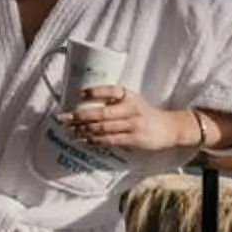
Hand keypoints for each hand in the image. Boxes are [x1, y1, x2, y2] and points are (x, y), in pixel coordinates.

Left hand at [61, 85, 191, 153]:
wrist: (168, 127)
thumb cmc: (144, 112)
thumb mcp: (132, 100)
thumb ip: (113, 100)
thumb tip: (84, 102)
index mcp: (128, 95)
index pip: (110, 91)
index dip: (94, 92)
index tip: (78, 94)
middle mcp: (130, 108)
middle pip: (101, 112)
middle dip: (79, 116)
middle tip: (62, 118)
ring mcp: (132, 124)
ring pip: (103, 128)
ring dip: (83, 131)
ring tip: (68, 132)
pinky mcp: (133, 139)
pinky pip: (110, 140)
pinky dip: (95, 140)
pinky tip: (84, 141)